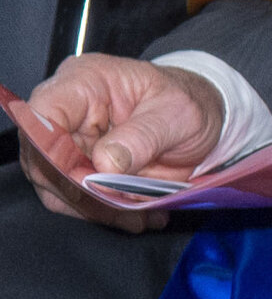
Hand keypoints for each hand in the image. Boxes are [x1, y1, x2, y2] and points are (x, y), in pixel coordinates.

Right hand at [12, 53, 223, 228]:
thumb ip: (144, 135)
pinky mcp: (78, 169)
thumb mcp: (179, 114)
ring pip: (57, 187)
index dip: (52, 152)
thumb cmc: (187, 102)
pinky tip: (136, 216)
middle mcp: (66, 112)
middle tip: (124, 205)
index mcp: (84, 82)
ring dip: (96, 208)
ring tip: (138, 215)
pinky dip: (106, 213)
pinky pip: (77, 200)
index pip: (41, 115)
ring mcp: (69, 142)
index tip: (88, 181)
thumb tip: (105, 165)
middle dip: (81, 191)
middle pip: (42, 159)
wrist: (202, 116)